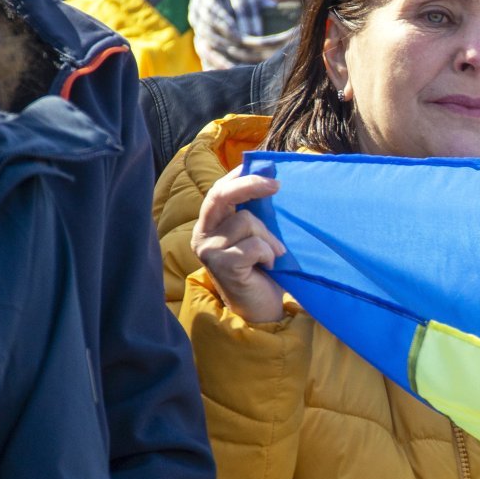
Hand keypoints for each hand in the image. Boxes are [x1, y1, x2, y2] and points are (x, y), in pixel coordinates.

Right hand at [190, 166, 286, 322]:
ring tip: (272, 256)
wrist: (261, 309)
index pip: (219, 189)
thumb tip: (269, 177)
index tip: (265, 169)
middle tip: (277, 186)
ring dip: (269, 238)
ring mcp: (209, 250)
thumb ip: (253, 211)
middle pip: (222, 195)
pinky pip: (254, 246)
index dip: (239, 176)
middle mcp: (202, 234)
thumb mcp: (255, 235)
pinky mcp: (222, 265)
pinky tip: (268, 266)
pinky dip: (268, 254)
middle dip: (250, 185)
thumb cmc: (261, 269)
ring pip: (247, 221)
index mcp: (209, 223)